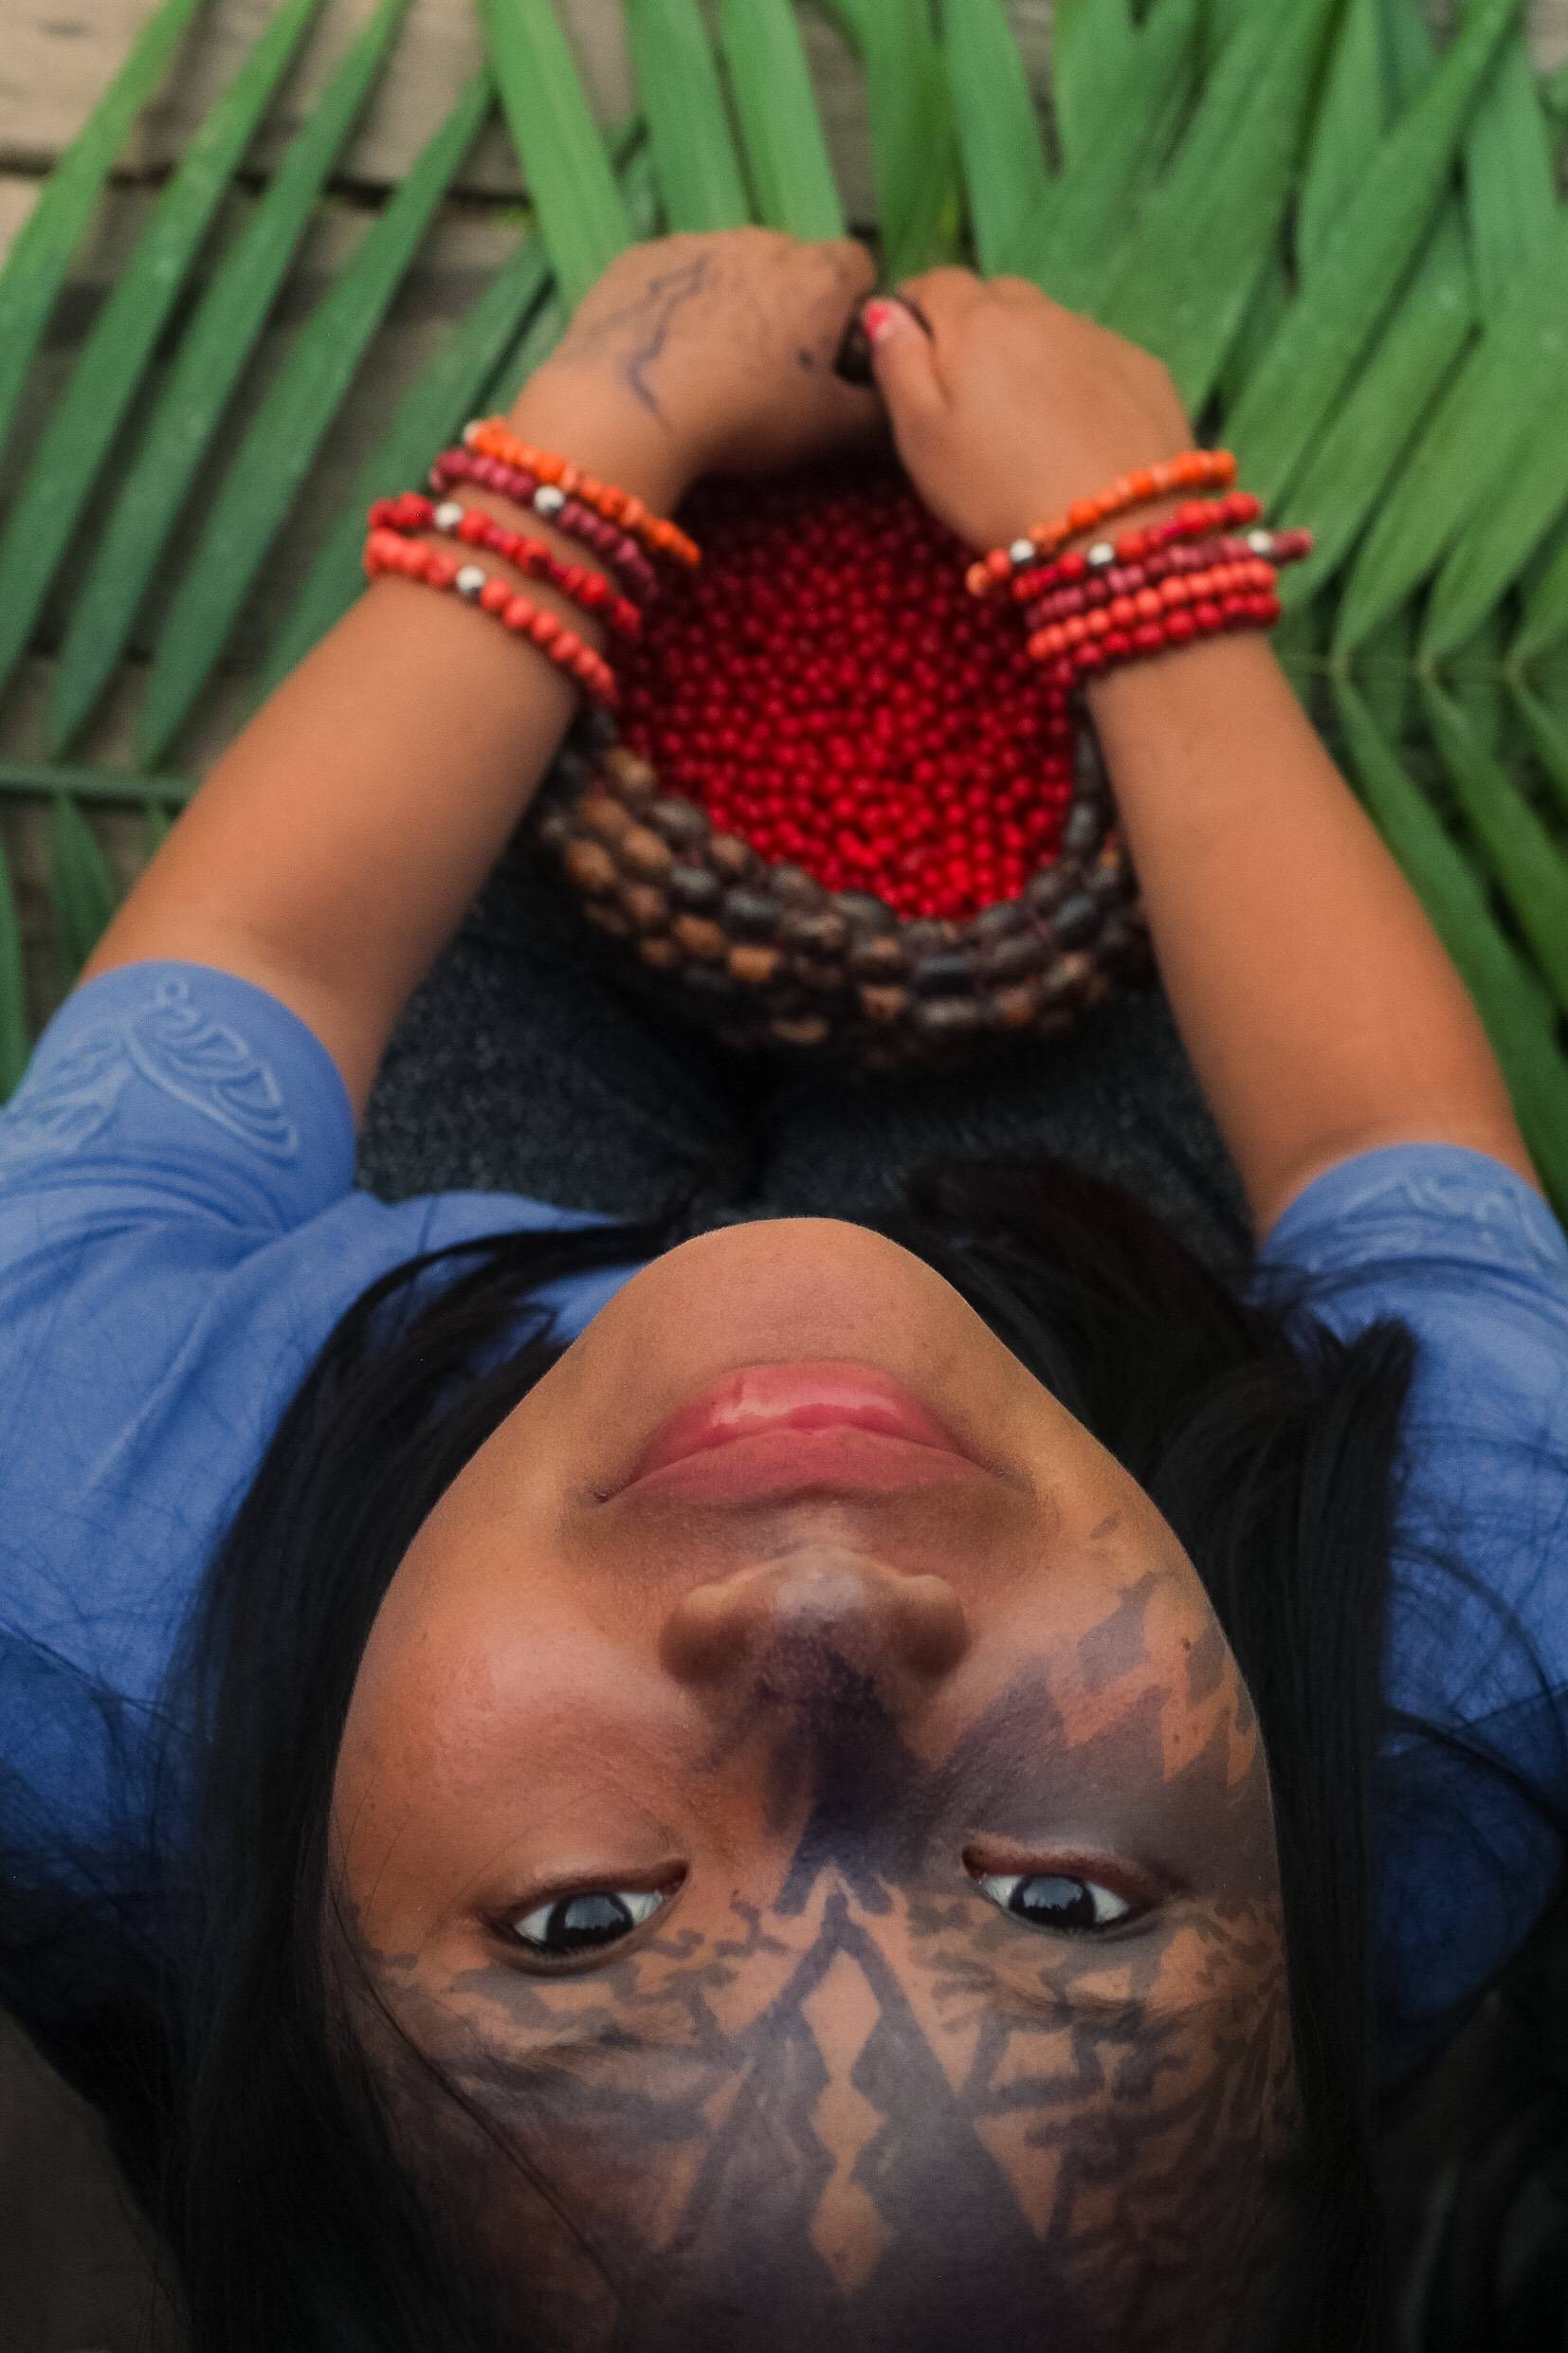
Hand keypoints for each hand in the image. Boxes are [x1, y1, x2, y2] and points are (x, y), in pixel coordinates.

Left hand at [506, 229, 884, 510]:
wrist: (629, 408)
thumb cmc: (745, 417)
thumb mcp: (829, 429)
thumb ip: (880, 410)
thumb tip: (904, 402)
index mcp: (819, 273)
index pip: (859, 267)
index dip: (851, 311)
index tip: (833, 357)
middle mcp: (762, 240)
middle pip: (793, 266)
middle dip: (791, 308)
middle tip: (770, 376)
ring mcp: (697, 242)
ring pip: (732, 269)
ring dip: (732, 305)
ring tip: (711, 370)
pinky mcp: (641, 257)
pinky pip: (675, 277)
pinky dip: (678, 308)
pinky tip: (665, 358)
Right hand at [859, 270, 1196, 554]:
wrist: (1119, 527)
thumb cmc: (998, 490)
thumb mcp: (922, 437)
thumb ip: (898, 363)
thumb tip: (884, 310)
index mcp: (977, 322)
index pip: (934, 283)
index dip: (913, 309)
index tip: (905, 345)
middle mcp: (1041, 312)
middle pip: (996, 297)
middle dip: (973, 326)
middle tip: (965, 391)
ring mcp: (1098, 336)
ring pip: (1048, 324)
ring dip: (1027, 352)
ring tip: (1022, 417)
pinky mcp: (1143, 368)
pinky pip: (1093, 355)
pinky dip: (1075, 377)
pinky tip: (1074, 428)